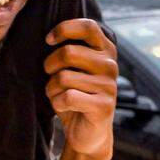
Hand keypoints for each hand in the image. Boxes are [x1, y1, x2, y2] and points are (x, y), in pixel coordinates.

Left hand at [43, 19, 117, 156]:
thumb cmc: (74, 94)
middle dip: (49, 65)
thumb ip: (69, 50)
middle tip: (50, 76)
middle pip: (68, 52)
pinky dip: (57, 103)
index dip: (64, 29)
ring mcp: (109, 86)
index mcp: (105, 51)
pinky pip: (68, 97)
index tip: (48, 40)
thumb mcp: (72, 68)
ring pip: (64, 77)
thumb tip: (50, 36)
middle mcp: (111, 65)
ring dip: (51, 88)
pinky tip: (63, 107)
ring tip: (58, 95)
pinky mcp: (104, 106)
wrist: (87, 132)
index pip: (88, 27)